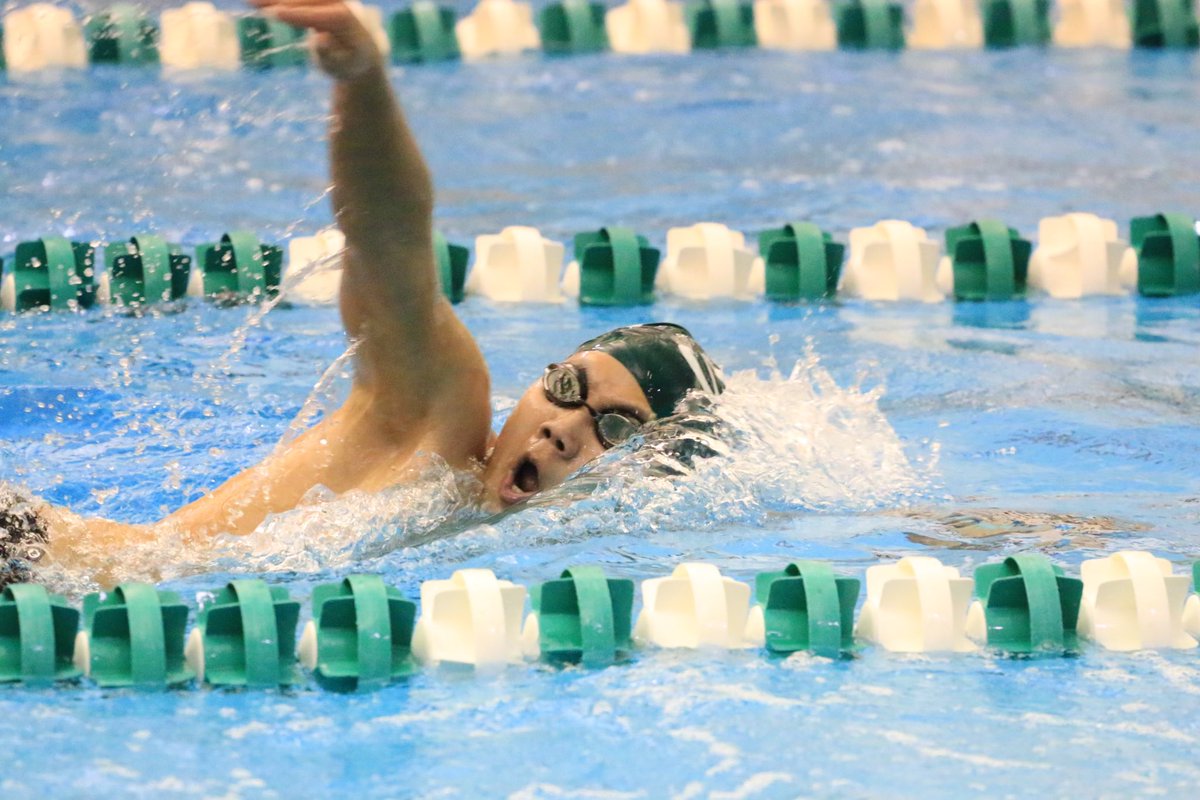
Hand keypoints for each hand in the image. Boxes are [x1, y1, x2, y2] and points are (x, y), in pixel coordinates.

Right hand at [249, 0, 382, 80]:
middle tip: (250, 2)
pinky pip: (296, 0)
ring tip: (249, 2)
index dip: (295, 14)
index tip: (274, 14)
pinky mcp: (318, 1)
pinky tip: (258, 2)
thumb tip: (320, 39)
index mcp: (344, 18)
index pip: (316, 14)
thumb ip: (331, 55)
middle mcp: (337, 2)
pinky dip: (279, 0)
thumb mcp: (343, 66)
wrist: (361, 53)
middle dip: (277, 0)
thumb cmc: (349, 64)